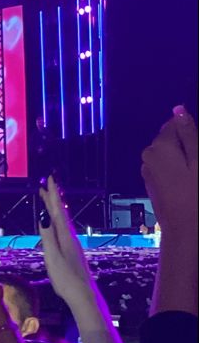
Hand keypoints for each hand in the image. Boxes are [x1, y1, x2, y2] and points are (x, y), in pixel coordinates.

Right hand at [38, 176, 93, 305]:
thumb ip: (47, 237)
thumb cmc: (66, 278)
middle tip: (46, 186)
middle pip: (61, 214)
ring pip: (62, 221)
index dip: (53, 195)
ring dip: (55, 210)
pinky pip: (62, 230)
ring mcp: (72, 245)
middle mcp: (70, 237)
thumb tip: (43, 215)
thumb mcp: (53, 257)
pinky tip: (55, 227)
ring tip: (49, 202)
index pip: (58, 211)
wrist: (83, 295)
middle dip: (53, 199)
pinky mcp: (72, 252)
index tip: (49, 180)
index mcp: (64, 237)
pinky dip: (57, 222)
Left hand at [142, 108, 197, 232]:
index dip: (192, 134)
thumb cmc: (197, 196)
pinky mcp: (152, 184)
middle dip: (189, 147)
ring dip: (185, 160)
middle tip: (198, 167)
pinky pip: (167, 168)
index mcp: (159, 147)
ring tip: (195, 178)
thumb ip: (189, 134)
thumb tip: (178, 109)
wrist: (185, 234)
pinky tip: (190, 185)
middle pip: (172, 139)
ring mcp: (148, 171)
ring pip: (170, 155)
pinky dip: (179, 171)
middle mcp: (148, 156)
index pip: (175, 124)